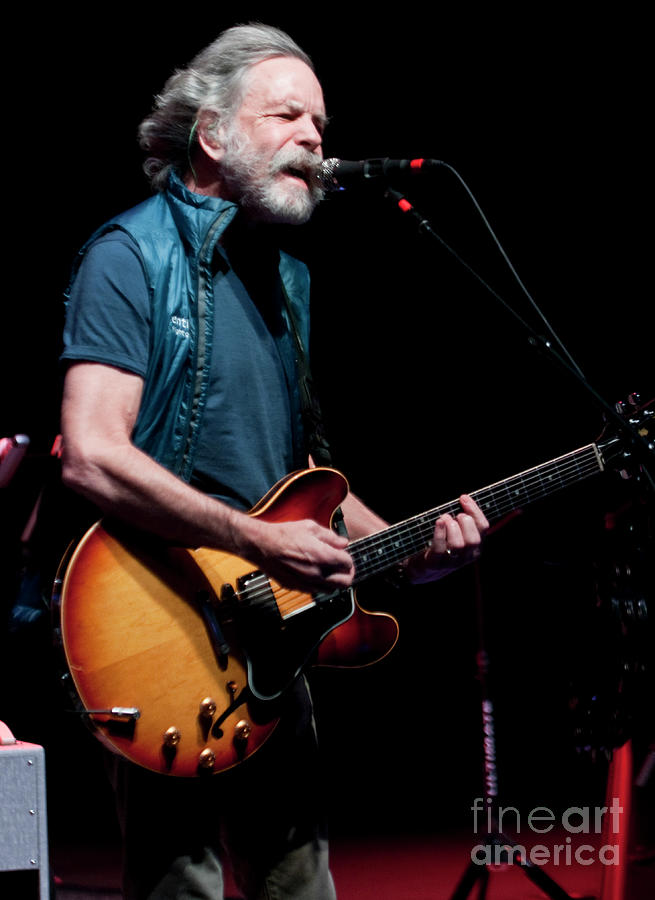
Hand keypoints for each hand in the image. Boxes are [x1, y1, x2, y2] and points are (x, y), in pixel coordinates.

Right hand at [239, 517, 354, 592]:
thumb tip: (342, 543)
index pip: (348, 563)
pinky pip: (316, 591)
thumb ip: (330, 537)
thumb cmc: (284, 535)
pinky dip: (321, 585)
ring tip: (330, 572)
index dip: (348, 558)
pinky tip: (316, 574)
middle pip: (345, 582)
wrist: (262, 545)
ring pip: (332, 590)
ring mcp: (307, 582)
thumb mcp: (311, 527)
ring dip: (335, 581)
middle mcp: (317, 572)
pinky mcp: (296, 587)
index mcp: (323, 556)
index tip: (344, 555)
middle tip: (344, 567)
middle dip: (348, 574)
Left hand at [406, 494, 488, 582]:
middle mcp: (466, 556)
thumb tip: (464, 498)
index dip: (475, 510)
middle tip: (455, 515)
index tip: (463, 498)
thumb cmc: (441, 544)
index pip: (483, 527)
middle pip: (474, 539)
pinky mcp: (435, 564)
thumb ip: (462, 521)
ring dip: (452, 527)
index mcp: (475, 547)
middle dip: (465, 522)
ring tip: (444, 518)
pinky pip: (440, 548)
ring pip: (458, 545)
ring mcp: (451, 562)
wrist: (422, 570)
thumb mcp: (456, 534)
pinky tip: (438, 522)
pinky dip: (439, 533)